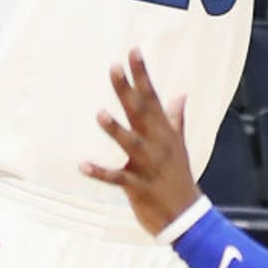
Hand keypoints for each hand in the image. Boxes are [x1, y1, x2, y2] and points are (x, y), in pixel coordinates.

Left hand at [82, 50, 198, 236]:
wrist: (186, 215)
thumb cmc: (179, 177)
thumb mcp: (179, 145)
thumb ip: (176, 119)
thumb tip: (181, 94)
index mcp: (164, 133)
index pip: (152, 97)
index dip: (141, 75)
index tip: (133, 51)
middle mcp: (157, 145)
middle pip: (140, 113)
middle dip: (126, 90)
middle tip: (113, 67)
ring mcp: (148, 166)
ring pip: (130, 144)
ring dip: (115, 130)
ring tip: (100, 114)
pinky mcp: (138, 187)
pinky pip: (117, 179)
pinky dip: (100, 172)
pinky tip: (82, 165)